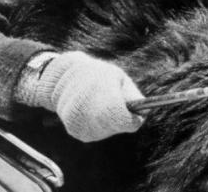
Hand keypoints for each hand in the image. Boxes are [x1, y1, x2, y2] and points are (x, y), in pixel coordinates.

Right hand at [20, 51, 143, 141]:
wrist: (62, 78)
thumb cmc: (96, 75)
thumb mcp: (118, 78)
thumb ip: (132, 96)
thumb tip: (145, 111)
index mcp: (108, 105)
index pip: (129, 123)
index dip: (134, 118)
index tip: (135, 112)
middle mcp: (95, 121)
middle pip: (119, 127)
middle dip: (122, 118)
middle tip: (119, 105)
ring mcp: (84, 128)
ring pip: (107, 130)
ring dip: (109, 120)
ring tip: (101, 103)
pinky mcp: (76, 132)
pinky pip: (95, 131)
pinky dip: (97, 123)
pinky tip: (91, 109)